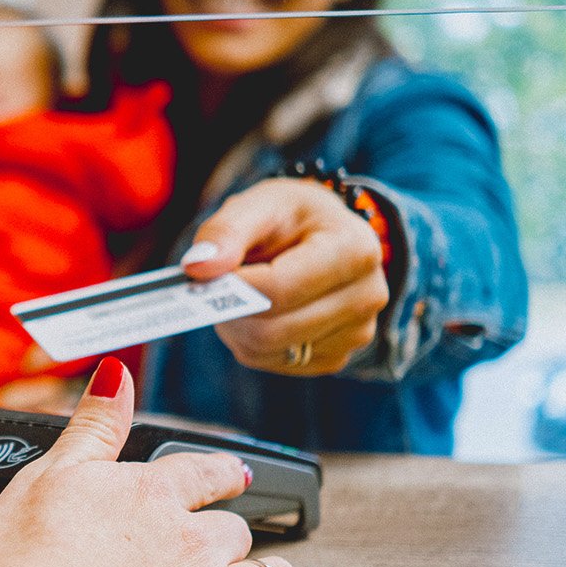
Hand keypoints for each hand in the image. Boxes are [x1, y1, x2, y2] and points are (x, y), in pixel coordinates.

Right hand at [0, 359, 296, 566]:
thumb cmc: (24, 559)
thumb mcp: (46, 476)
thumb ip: (94, 426)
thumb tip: (116, 373)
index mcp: (150, 491)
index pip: (206, 469)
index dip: (220, 471)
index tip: (229, 474)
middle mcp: (188, 537)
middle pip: (233, 526)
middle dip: (222, 528)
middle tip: (213, 534)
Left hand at [183, 177, 388, 374]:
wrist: (323, 234)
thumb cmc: (290, 217)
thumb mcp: (258, 204)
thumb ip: (225, 232)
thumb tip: (198, 267)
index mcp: (354, 249)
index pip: (280, 288)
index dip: (232, 286)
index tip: (201, 274)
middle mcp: (368, 295)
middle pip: (274, 328)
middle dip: (230, 309)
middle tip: (212, 285)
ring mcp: (357, 332)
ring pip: (270, 350)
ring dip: (237, 327)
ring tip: (237, 293)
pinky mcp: (338, 356)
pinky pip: (276, 362)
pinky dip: (252, 342)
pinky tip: (257, 312)